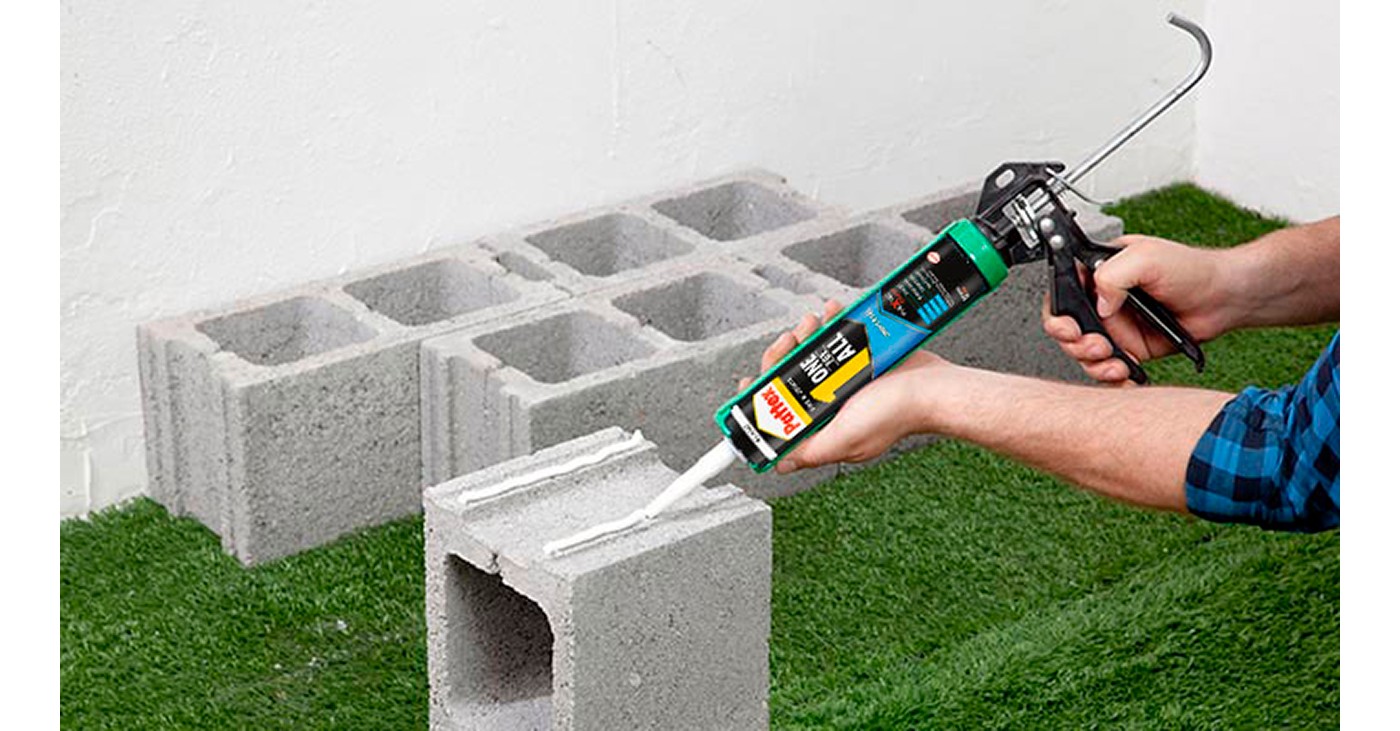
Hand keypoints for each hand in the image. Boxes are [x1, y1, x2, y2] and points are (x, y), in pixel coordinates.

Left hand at [737, 299, 946, 473]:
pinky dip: (829, 323)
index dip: (760, 398)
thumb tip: (780, 463)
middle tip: (788, 340)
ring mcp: (842, 379)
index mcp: (821, 427)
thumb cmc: (897, 416)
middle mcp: (829, 404)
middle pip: (788, 377)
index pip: (779, 414)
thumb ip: (810, 451)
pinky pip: (833, 337)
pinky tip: (830, 313)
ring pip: (807, 353)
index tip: (749, 382)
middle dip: (782, 355)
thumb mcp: (845, 439)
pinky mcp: (857, 358)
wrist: (934, 386)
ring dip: (804, 334)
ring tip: (811, 322)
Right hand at [1041, 234, 1230, 383]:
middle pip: (1067, 330)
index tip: (1070, 327)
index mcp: (1099, 273)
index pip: (1060, 293)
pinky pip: (1109, 368)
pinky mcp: (1130, 348)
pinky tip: (1125, 373)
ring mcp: (1115, 327)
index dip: (1058, 314)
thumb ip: (1112, 275)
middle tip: (1097, 345)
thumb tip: (1098, 303)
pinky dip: (1113, 377)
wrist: (1223, 298)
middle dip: (1076, 344)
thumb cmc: (1191, 269)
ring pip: (1084, 354)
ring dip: (1095, 363)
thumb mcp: (1146, 257)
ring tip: (1116, 360)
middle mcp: (1103, 301)